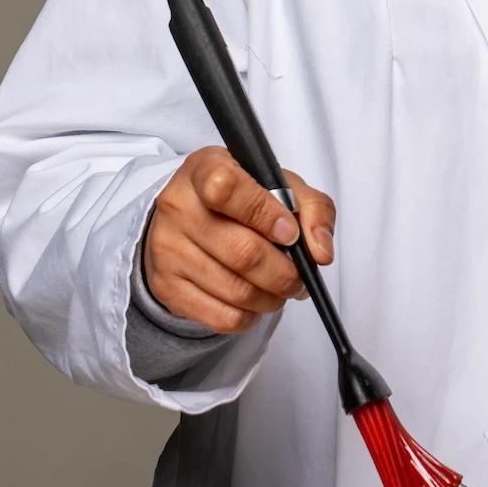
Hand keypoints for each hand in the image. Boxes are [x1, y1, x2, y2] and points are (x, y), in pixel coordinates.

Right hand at [142, 146, 335, 334]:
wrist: (187, 218)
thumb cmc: (241, 198)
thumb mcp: (280, 185)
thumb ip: (313, 209)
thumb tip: (321, 251)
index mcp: (205, 169)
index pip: (227, 189)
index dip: (265, 215)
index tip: (290, 232)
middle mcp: (179, 206)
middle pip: (242, 252)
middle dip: (285, 273)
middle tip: (299, 277)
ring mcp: (168, 248)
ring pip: (236, 290)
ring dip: (272, 297)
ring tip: (280, 289)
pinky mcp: (166, 287)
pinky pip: (221, 317)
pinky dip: (250, 317)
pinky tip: (254, 303)